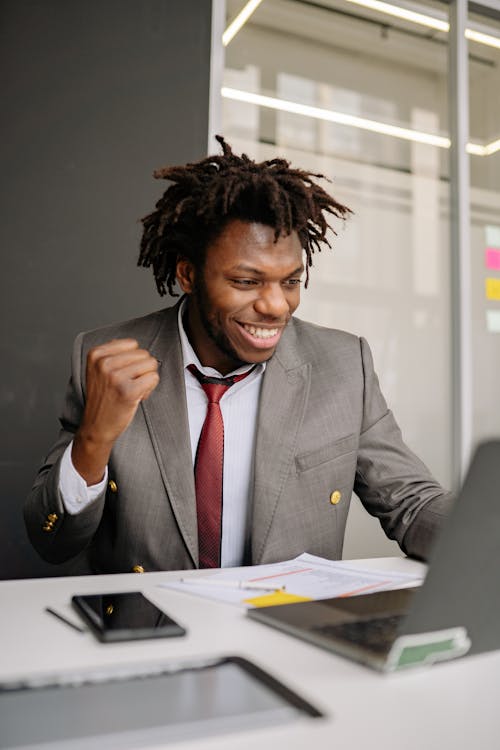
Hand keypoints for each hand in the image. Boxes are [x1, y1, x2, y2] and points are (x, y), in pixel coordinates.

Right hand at [72, 339, 159, 484]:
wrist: (96, 426)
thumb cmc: (103, 398)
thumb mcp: (99, 370)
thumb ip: (113, 353)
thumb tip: (133, 343)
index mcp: (96, 354)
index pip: (132, 344)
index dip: (133, 360)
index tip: (122, 375)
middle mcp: (104, 363)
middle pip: (144, 354)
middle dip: (141, 370)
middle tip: (128, 385)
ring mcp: (115, 376)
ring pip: (151, 365)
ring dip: (146, 380)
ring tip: (131, 391)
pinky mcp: (128, 390)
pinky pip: (154, 378)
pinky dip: (150, 389)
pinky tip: (136, 397)